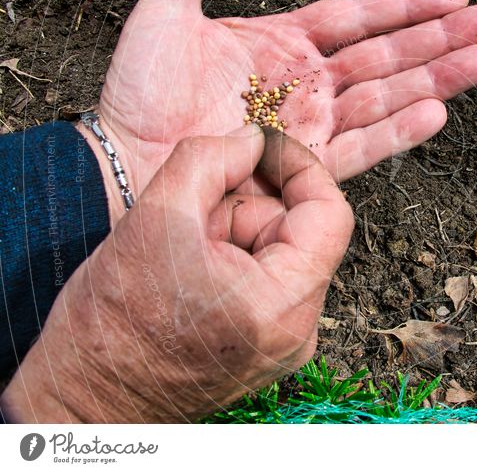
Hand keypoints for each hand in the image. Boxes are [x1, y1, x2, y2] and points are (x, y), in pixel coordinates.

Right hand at [0, 125, 353, 421]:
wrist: (86, 401)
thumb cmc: (111, 327)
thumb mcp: (154, 218)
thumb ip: (209, 159)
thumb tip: (251, 136)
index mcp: (282, 303)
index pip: (329, 212)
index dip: (298, 167)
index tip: (263, 146)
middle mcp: (297, 330)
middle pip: (298, 231)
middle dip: (247, 206)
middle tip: (193, 210)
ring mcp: (285, 343)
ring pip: (280, 253)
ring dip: (235, 232)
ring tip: (182, 250)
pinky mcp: (268, 347)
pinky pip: (268, 280)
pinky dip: (235, 259)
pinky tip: (189, 270)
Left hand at [89, 0, 476, 223]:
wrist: (127, 159)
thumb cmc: (139, 92)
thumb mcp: (164, 14)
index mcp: (283, 43)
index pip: (359, 18)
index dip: (406, 5)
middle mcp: (307, 84)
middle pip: (390, 55)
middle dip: (446, 37)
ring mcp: (311, 125)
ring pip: (387, 97)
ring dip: (438, 78)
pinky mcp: (306, 165)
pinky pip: (361, 146)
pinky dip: (398, 131)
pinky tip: (437, 111)